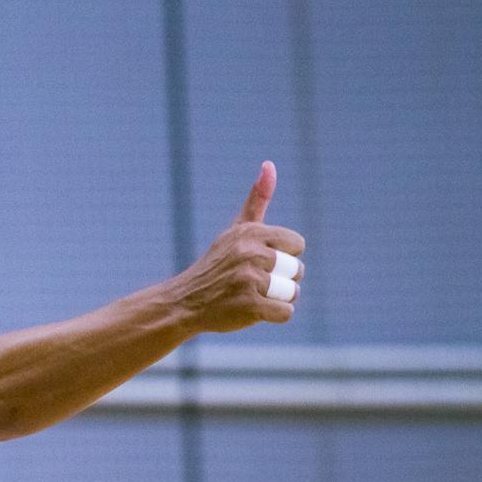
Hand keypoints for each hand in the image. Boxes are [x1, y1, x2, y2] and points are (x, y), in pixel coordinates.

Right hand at [178, 160, 306, 332]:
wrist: (184, 302)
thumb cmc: (216, 266)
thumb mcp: (236, 230)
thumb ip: (257, 200)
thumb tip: (270, 164)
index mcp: (251, 232)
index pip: (297, 244)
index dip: (283, 258)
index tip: (260, 262)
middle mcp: (251, 253)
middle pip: (297, 270)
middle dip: (282, 281)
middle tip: (253, 284)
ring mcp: (249, 280)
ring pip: (292, 293)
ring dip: (278, 300)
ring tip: (253, 298)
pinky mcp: (249, 306)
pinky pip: (285, 313)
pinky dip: (274, 316)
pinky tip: (253, 312)